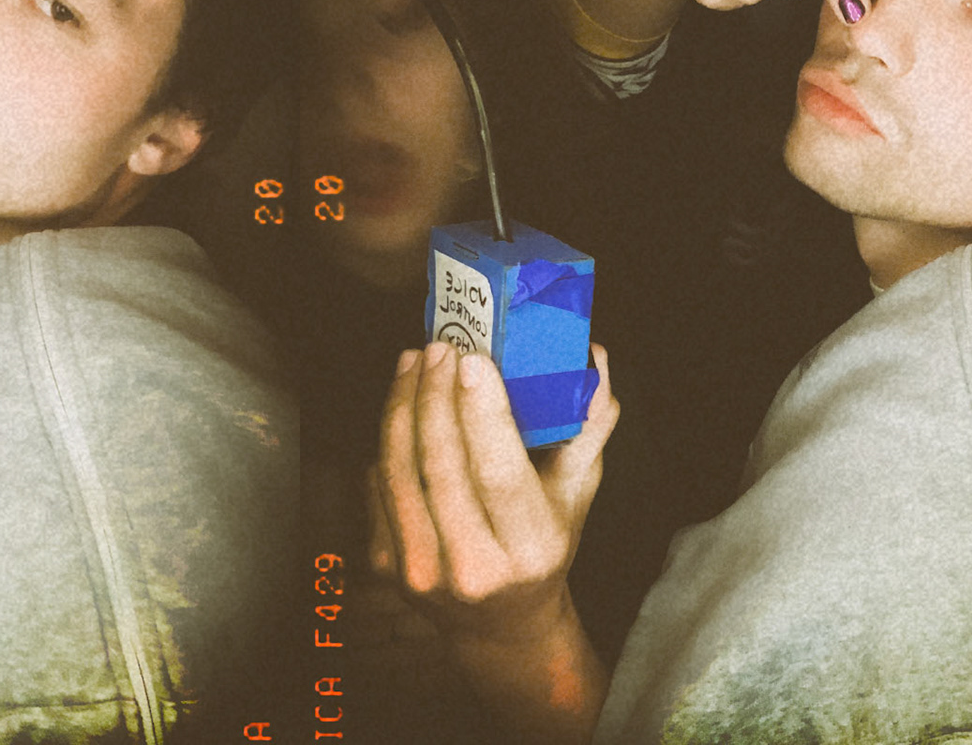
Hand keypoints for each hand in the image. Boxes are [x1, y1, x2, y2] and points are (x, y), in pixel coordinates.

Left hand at [369, 340, 618, 643]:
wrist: (502, 624)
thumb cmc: (544, 544)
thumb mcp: (577, 492)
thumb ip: (588, 424)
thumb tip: (594, 356)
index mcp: (531, 549)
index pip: (498, 474)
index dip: (481, 413)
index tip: (473, 359)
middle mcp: (475, 568)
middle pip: (441, 465)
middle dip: (435, 394)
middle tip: (440, 346)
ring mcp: (424, 572)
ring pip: (400, 470)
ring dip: (402, 403)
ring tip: (414, 361)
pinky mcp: (387, 567)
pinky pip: (377, 485)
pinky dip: (387, 435)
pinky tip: (402, 401)